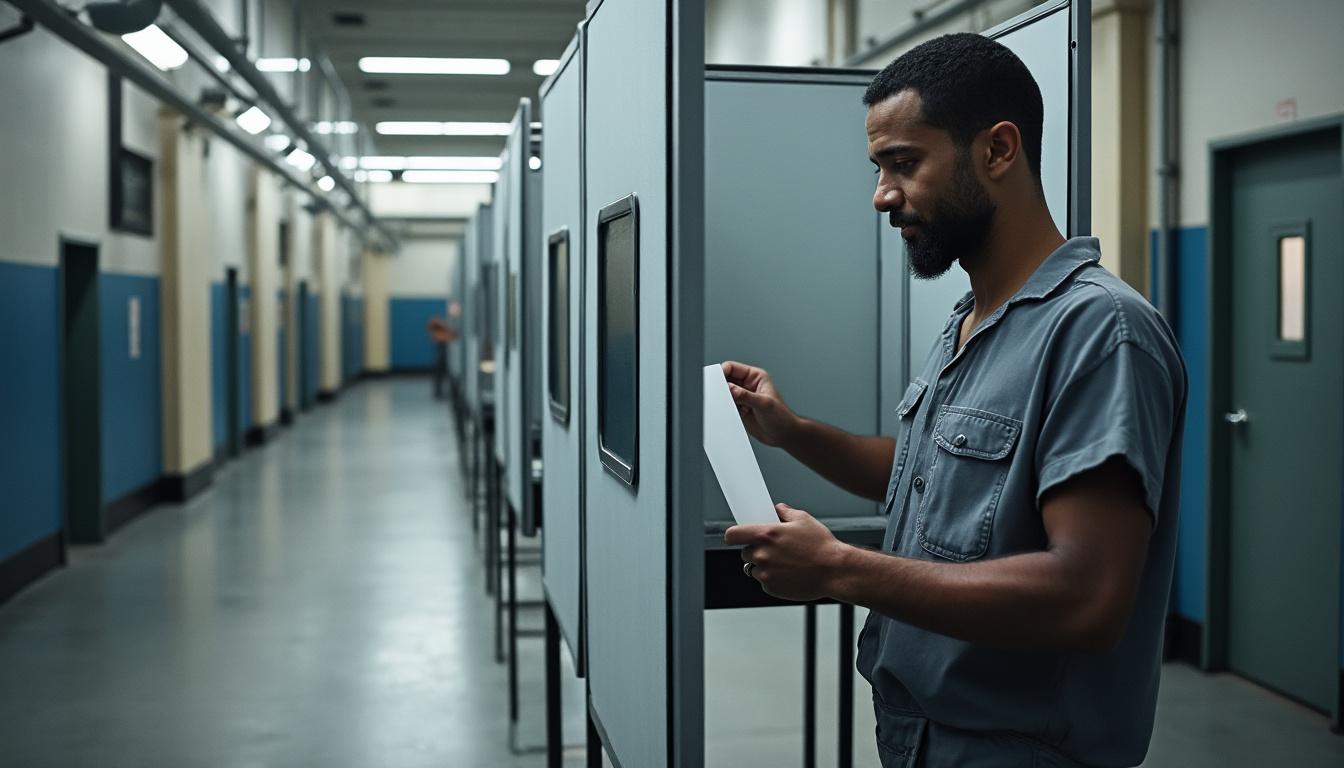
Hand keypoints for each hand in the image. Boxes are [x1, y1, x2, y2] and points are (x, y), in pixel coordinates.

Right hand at [721, 361, 798, 447]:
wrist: (783, 435)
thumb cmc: (782, 417)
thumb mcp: (764, 404)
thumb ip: (746, 396)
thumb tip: (730, 388)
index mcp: (755, 376)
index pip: (732, 368)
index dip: (722, 372)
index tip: (716, 382)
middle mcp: (747, 385)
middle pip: (726, 379)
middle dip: (721, 387)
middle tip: (721, 395)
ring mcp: (742, 397)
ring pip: (724, 393)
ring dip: (724, 399)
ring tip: (731, 407)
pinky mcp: (738, 409)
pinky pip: (726, 405)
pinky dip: (725, 408)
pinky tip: (732, 413)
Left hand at [724, 504, 849, 601]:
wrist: (835, 571)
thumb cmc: (822, 546)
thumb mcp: (804, 519)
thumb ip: (785, 512)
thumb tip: (777, 509)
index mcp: (766, 535)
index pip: (733, 535)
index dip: (733, 536)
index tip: (736, 537)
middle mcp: (762, 554)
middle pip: (745, 552)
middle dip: (756, 550)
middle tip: (774, 550)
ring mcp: (765, 573)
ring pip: (754, 568)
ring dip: (764, 566)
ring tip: (785, 563)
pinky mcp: (771, 588)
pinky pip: (765, 582)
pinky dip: (773, 579)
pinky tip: (790, 573)